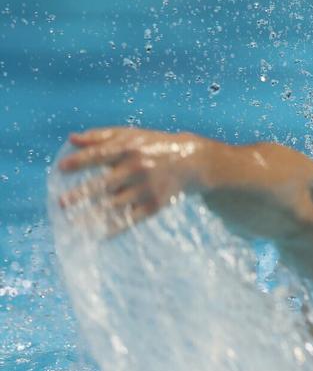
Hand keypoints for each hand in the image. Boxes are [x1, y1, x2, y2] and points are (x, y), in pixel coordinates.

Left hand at [58, 127, 209, 234]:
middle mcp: (139, 167)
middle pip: (106, 183)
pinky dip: (113, 229)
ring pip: (115, 206)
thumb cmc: (153, 146)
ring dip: (92, 216)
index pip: (101, 154)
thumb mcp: (132, 135)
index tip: (61, 168)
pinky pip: (130, 220)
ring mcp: (147, 188)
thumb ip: (101, 136)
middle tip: (62, 203)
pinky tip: (96, 235)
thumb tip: (71, 139)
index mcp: (130, 148)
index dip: (81, 161)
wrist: (193, 161)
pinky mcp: (155, 205)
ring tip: (71, 224)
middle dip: (83, 193)